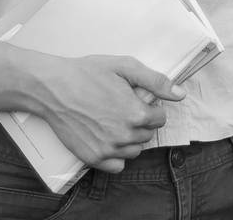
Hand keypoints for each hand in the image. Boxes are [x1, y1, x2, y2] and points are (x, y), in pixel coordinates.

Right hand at [28, 54, 185, 172]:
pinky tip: (108, 138)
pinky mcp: (93, 158)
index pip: (160, 118)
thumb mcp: (125, 67)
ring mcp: (108, 149)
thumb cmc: (87, 74)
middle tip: (122, 107)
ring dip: (130, 138)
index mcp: (135, 113)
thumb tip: (180, 94)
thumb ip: (156, 81)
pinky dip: (117, 155)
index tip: (137, 100)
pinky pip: (118, 165)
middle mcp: (124, 135)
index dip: (150, 107)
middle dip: (140, 121)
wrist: (52, 88)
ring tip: (114, 121)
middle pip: (147, 134)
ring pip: (135, 150)